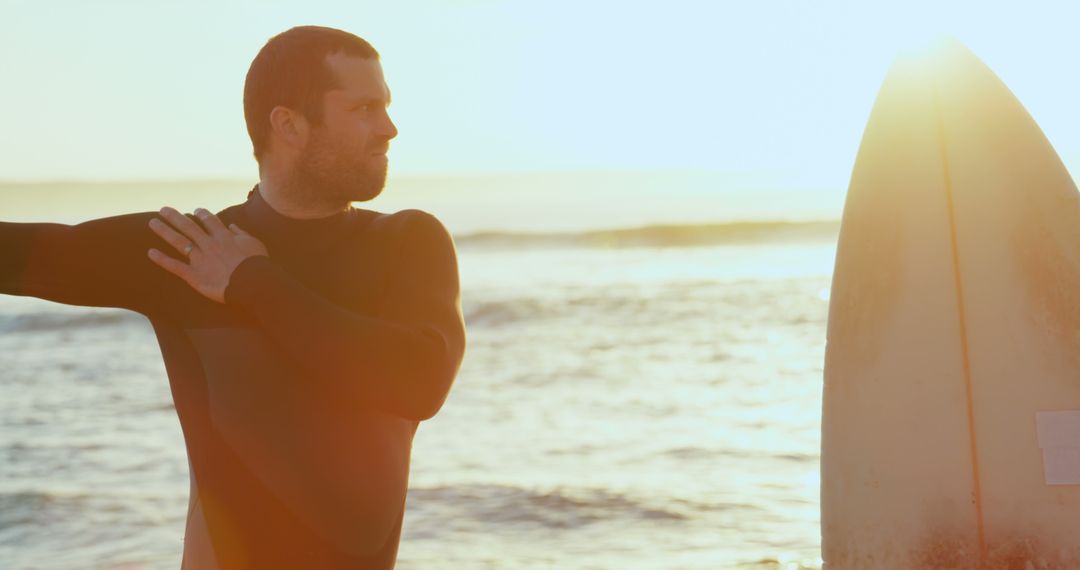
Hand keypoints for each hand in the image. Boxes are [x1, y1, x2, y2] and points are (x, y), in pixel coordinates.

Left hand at [147, 207, 268, 302]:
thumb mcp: (254, 243)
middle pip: (188, 226)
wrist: (254, 282)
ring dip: (164, 231)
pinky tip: (150, 252)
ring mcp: (200, 259)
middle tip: (163, 209)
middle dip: (175, 217)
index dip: (202, 214)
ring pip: (178, 241)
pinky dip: (162, 259)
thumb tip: (232, 226)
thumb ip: (241, 233)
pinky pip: (175, 266)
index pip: (209, 220)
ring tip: (152, 222)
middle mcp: (208, 244)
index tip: (196, 210)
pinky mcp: (194, 275)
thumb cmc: (258, 263)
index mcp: (223, 236)